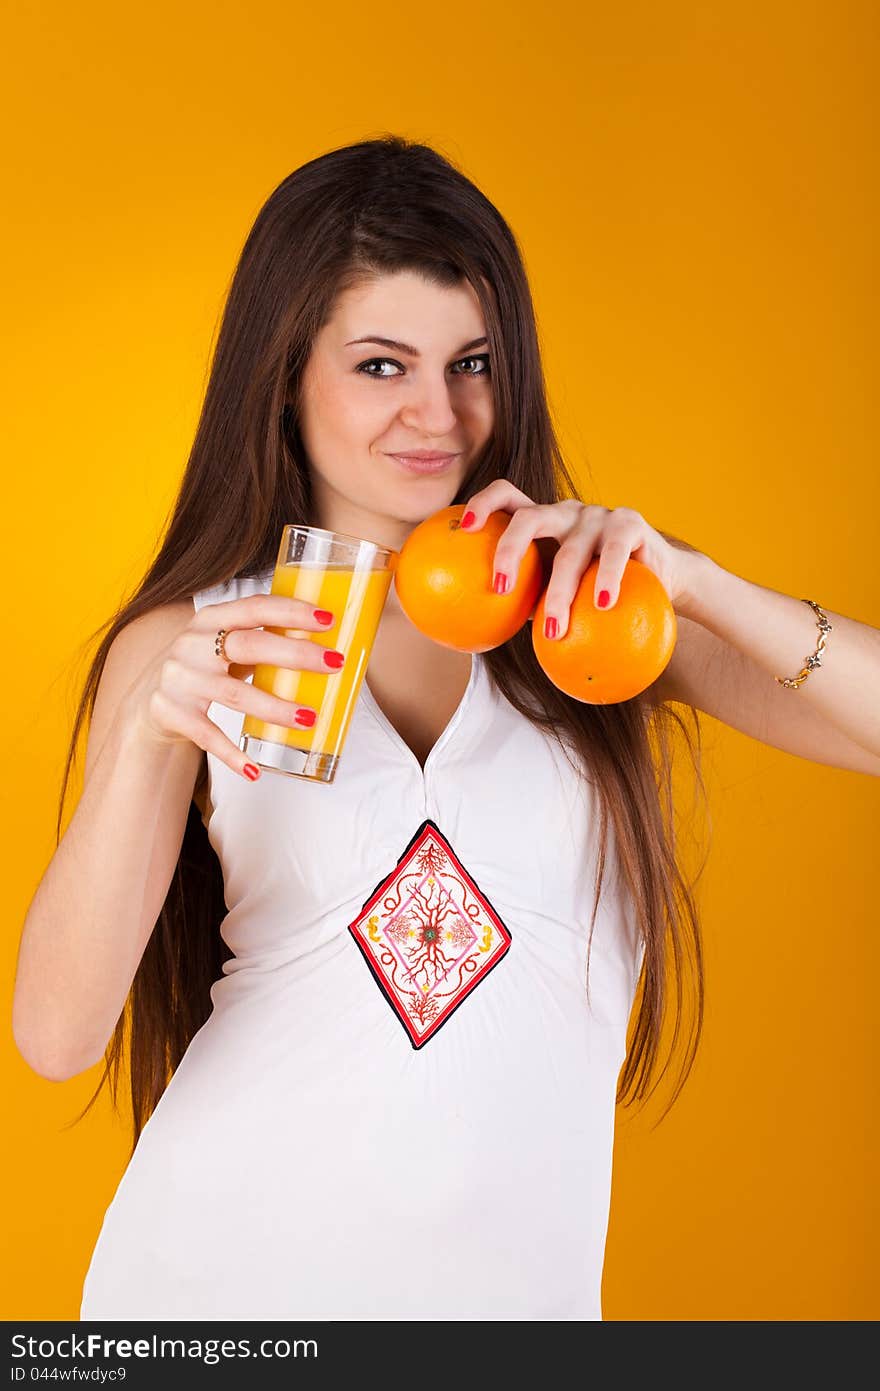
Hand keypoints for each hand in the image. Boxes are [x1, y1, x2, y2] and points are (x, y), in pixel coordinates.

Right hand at [121, 594, 345, 779]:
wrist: (148, 702)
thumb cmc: (204, 668)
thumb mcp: (223, 645)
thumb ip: (261, 642)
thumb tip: (326, 649)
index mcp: (211, 619)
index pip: (254, 607)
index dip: (292, 611)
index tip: (328, 619)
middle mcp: (192, 644)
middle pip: (249, 646)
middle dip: (296, 654)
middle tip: (335, 663)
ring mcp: (180, 679)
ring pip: (235, 694)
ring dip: (276, 708)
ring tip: (309, 718)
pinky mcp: (171, 712)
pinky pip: (207, 736)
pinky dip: (232, 754)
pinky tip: (254, 770)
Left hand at [459, 481, 703, 637]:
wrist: (660, 579)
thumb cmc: (597, 591)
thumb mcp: (560, 592)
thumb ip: (527, 601)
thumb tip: (481, 634)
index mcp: (543, 521)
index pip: (507, 497)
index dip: (482, 504)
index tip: (464, 528)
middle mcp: (566, 512)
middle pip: (528, 517)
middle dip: (508, 550)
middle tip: (499, 589)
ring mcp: (598, 515)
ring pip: (570, 551)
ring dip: (559, 592)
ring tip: (552, 628)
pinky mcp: (630, 524)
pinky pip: (614, 553)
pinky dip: (607, 579)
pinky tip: (602, 605)